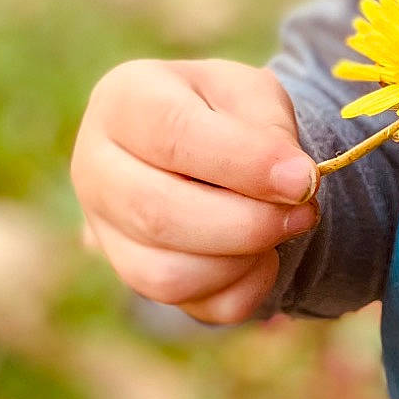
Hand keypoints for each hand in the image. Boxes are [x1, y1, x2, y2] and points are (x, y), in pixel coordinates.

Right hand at [72, 59, 318, 323]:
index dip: (244, 163)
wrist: (211, 146)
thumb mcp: (254, 93)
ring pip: (165, 276)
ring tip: (282, 229)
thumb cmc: (227, 112)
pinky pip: (190, 305)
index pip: (172, 136)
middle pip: (157, 215)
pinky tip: (261, 255)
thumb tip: (294, 182)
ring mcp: (105, 230)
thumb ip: (270, 128)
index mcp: (121, 100)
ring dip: (242, 261)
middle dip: (247, 223)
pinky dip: (242, 287)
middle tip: (304, 213)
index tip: (303, 180)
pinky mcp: (132, 275)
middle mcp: (94, 169)